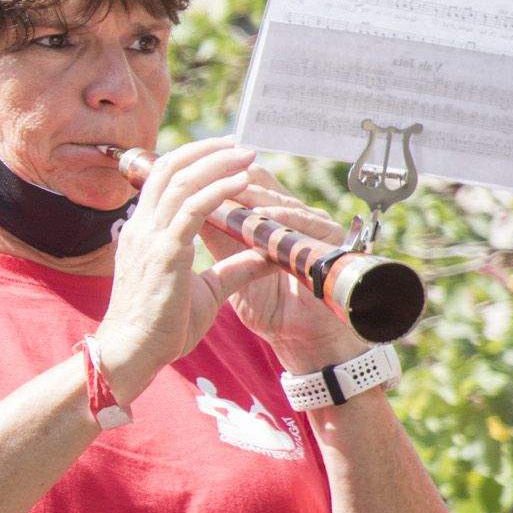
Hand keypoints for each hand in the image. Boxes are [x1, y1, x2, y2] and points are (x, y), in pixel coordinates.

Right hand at [90, 137, 268, 393]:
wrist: (133, 353)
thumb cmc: (163, 327)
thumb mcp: (207, 291)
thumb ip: (234, 269)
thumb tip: (266, 256)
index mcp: (144, 232)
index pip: (163, 179)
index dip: (194, 159)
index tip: (226, 152)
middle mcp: (142, 227)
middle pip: (169, 168)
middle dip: (207, 151)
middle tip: (240, 144)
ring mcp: (150, 237)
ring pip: (182, 182)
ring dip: (218, 164)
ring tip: (247, 155)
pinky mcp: (165, 252)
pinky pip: (193, 209)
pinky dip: (219, 190)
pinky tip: (242, 182)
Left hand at [202, 172, 371, 373]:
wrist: (297, 335)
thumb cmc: (266, 302)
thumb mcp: (231, 265)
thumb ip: (216, 238)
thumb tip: (186, 209)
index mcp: (267, 216)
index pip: (239, 181)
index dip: (212, 177)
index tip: (181, 183)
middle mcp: (290, 212)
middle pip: (257, 179)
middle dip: (225, 180)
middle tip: (198, 183)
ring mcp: (311, 221)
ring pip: (276, 196)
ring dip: (249, 198)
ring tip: (224, 196)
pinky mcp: (331, 236)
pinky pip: (303, 220)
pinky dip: (280, 218)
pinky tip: (261, 217)